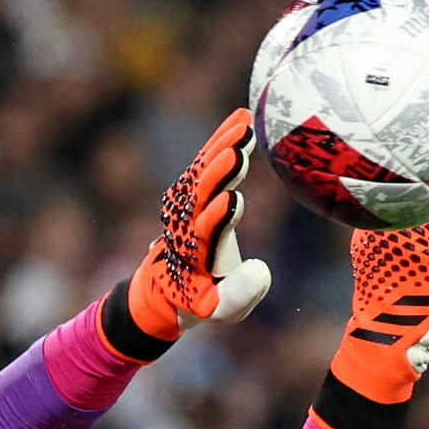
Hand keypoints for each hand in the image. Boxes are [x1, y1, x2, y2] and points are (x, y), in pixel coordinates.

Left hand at [122, 108, 273, 346]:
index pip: (206, 233)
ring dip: (222, 148)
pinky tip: (242, 119)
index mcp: (196, 254)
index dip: (218, 218)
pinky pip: (206, 160)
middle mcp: (188, 224)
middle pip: (201, 195)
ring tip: (244, 127)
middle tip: (237, 152)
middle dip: (218, 174)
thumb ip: (238, 295)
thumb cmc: (201, 300)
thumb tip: (260, 271)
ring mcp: (188, 203)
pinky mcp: (194, 190)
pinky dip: (222, 140)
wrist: (167, 285)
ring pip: (203, 171)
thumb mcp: (219, 309)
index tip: (231, 201)